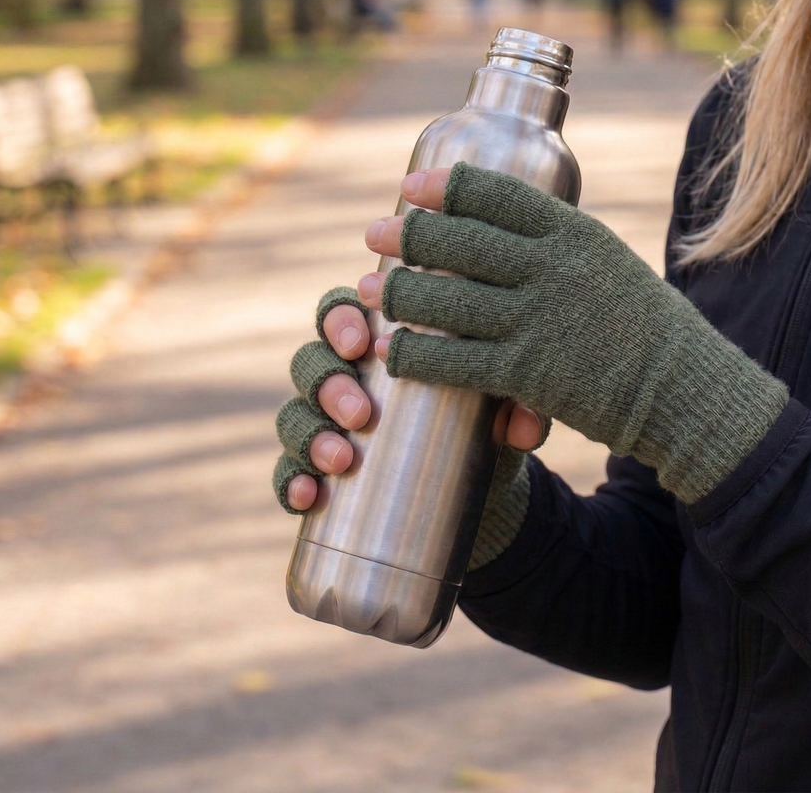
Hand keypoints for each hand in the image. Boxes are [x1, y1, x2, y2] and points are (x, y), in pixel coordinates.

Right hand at [274, 286, 547, 514]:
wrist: (479, 491)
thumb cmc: (486, 421)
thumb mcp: (505, 406)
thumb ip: (521, 405)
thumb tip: (525, 426)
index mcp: (378, 341)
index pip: (342, 313)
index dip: (341, 322)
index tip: (360, 343)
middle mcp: (343, 375)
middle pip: (310, 361)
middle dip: (328, 384)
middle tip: (360, 414)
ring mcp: (325, 424)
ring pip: (293, 414)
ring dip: (308, 434)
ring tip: (341, 460)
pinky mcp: (318, 472)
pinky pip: (285, 472)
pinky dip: (288, 482)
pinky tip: (307, 497)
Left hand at [356, 162, 788, 504]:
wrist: (685, 389)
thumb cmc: (644, 326)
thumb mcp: (607, 264)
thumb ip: (558, 249)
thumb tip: (500, 231)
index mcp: (575, 233)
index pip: (499, 195)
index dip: (446, 187)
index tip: (411, 187)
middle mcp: (554, 268)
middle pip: (463, 241)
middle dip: (410, 234)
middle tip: (373, 233)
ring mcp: (540, 320)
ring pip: (448, 300)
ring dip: (400, 294)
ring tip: (369, 289)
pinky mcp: (530, 374)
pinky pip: (455, 362)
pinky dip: (415, 356)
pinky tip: (391, 352)